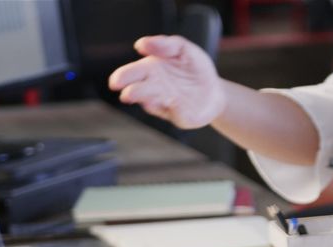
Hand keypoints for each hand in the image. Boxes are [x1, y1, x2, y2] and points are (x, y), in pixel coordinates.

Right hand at [108, 35, 224, 128]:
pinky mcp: (181, 117)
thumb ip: (166, 43)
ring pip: (153, 104)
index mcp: (150, 70)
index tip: (117, 80)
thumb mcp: (184, 49)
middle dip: (132, 92)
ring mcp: (167, 104)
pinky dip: (175, 109)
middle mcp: (154, 89)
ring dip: (148, 101)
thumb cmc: (195, 68)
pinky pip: (177, 115)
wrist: (215, 90)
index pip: (131, 74)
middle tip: (127, 93)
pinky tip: (173, 102)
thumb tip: (141, 44)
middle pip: (138, 91)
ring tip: (145, 99)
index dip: (122, 77)